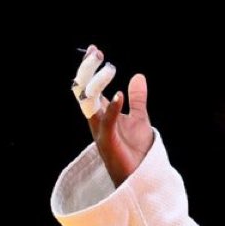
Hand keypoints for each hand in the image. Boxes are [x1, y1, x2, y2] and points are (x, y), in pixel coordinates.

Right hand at [74, 45, 153, 186]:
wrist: (139, 176)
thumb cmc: (136, 150)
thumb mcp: (140, 118)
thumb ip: (138, 99)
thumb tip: (138, 76)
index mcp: (102, 113)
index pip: (92, 86)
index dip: (91, 69)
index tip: (94, 49)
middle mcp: (96, 120)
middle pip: (84, 91)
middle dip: (88, 71)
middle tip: (96, 52)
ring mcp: (100, 130)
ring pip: (90, 103)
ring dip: (98, 84)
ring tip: (108, 66)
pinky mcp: (108, 141)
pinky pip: (107, 122)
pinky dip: (113, 107)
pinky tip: (119, 94)